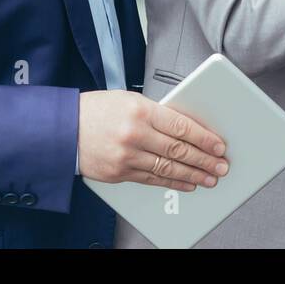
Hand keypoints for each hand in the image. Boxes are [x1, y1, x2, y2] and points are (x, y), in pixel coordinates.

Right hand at [77, 90, 228, 190]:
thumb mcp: (129, 100)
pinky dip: (172, 182)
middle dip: (204, 159)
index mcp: (140, 110)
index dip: (204, 138)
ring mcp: (126, 156)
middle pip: (178, 150)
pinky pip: (151, 180)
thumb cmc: (97, 110)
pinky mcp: (119, 174)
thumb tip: (186, 128)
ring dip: (192, 175)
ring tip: (209, 178)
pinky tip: (186, 183)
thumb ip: (157, 113)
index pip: (181, 126)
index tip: (219, 145)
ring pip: (167, 169)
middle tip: (221, 165)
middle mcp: (134, 134)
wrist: (62, 130)